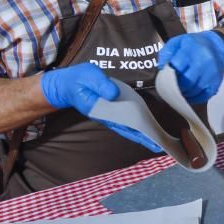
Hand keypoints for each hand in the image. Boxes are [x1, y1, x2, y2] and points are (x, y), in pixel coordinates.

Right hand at [41, 63, 160, 151]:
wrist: (66, 83)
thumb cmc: (78, 80)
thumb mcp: (89, 77)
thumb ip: (101, 84)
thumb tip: (115, 94)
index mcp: (99, 110)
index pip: (121, 123)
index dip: (134, 131)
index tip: (147, 139)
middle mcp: (105, 116)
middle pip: (126, 129)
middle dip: (141, 137)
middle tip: (157, 146)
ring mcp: (107, 114)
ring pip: (125, 126)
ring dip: (139, 133)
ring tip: (154, 141)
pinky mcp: (109, 110)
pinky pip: (123, 119)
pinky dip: (133, 124)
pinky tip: (143, 128)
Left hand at [157, 31, 223, 103]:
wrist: (217, 46)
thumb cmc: (194, 45)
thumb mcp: (177, 42)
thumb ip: (167, 54)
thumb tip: (162, 69)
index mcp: (191, 48)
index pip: (178, 66)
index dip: (169, 75)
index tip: (165, 77)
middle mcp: (204, 61)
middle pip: (186, 81)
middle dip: (176, 86)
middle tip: (171, 86)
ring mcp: (211, 73)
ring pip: (194, 91)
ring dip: (184, 93)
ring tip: (179, 90)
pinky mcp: (216, 82)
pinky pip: (204, 96)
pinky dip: (194, 98)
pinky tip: (189, 94)